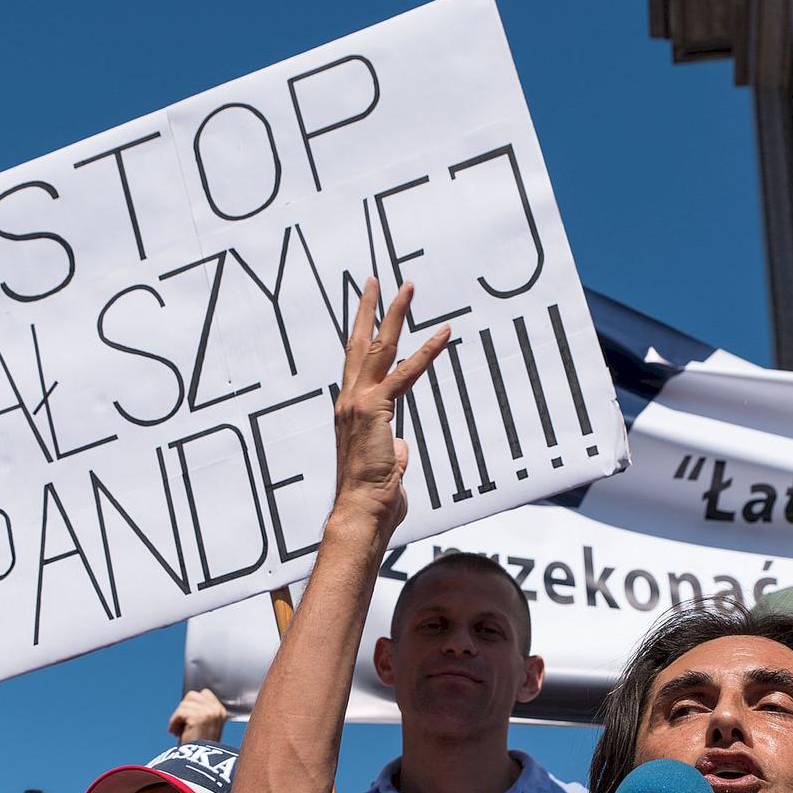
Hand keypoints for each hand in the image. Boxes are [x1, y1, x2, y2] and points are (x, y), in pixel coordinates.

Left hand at [168, 687, 227, 743]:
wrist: (200, 763)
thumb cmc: (199, 747)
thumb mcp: (204, 725)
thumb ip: (200, 711)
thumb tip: (185, 701)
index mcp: (220, 711)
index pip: (204, 693)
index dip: (192, 704)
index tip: (187, 718)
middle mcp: (217, 710)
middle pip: (192, 695)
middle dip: (183, 709)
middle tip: (181, 724)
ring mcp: (209, 713)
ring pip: (184, 704)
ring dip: (177, 718)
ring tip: (178, 731)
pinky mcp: (199, 717)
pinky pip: (179, 713)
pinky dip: (173, 723)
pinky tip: (175, 733)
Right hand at [333, 278, 450, 533]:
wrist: (360, 512)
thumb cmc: (372, 499)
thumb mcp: (388, 468)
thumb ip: (395, 452)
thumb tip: (402, 448)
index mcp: (350, 412)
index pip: (356, 365)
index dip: (362, 337)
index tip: (368, 313)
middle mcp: (348, 401)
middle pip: (358, 345)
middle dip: (368, 310)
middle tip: (374, 281)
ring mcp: (358, 403)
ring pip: (379, 348)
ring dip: (395, 314)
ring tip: (407, 287)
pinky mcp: (375, 409)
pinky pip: (406, 373)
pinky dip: (427, 352)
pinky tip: (443, 332)